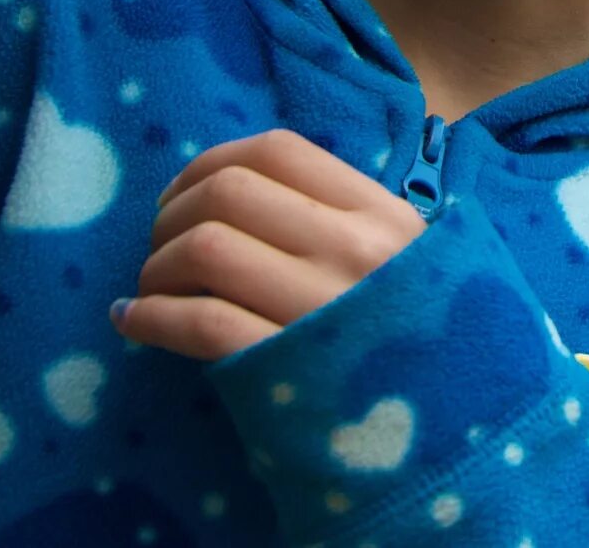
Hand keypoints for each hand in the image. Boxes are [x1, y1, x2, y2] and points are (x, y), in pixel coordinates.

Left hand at [111, 129, 424, 359]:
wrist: (456, 436)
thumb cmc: (420, 345)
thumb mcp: (407, 264)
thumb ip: (346, 223)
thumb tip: (245, 192)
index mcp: (381, 215)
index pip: (278, 152)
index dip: (211, 163)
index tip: (183, 194)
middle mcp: (353, 250)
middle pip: (229, 193)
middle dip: (171, 215)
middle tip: (159, 245)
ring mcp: (320, 309)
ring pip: (206, 249)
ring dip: (156, 266)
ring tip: (151, 288)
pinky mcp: (286, 368)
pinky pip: (199, 323)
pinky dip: (150, 317)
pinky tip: (133, 322)